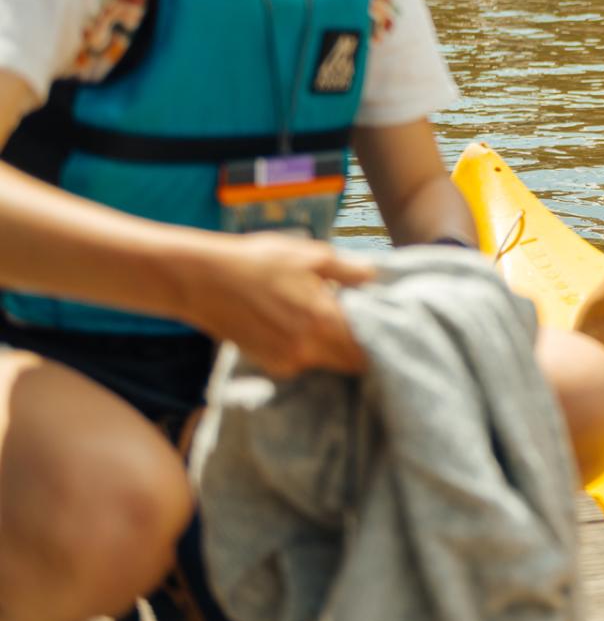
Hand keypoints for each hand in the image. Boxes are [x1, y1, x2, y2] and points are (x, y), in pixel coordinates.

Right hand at [182, 235, 372, 376]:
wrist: (202, 280)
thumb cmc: (258, 262)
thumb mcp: (311, 256)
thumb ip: (351, 271)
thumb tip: (377, 278)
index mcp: (324, 321)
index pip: (369, 348)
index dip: (380, 338)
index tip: (384, 325)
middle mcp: (308, 350)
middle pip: (350, 361)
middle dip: (358, 345)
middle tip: (356, 321)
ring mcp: (286, 362)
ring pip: (326, 362)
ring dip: (330, 346)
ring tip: (319, 316)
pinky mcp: (268, 365)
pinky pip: (302, 362)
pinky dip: (306, 349)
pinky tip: (295, 324)